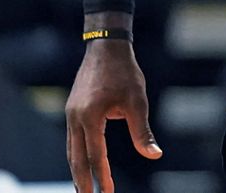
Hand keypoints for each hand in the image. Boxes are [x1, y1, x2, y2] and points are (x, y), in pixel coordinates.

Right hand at [65, 41, 161, 192]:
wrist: (106, 47)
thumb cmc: (125, 73)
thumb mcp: (138, 102)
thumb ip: (142, 132)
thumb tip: (154, 155)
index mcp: (90, 117)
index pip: (96, 155)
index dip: (102, 176)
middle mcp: (75, 118)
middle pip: (76, 158)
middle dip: (83, 181)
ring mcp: (71, 114)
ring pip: (71, 150)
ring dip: (77, 171)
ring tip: (83, 189)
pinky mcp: (72, 110)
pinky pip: (72, 139)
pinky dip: (76, 155)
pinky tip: (82, 164)